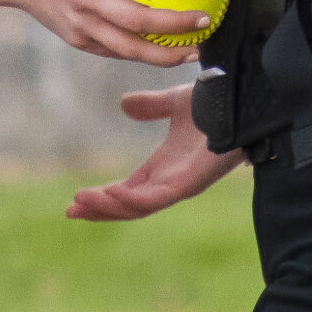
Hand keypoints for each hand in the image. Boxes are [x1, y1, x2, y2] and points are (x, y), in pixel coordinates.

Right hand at [0, 0, 209, 67]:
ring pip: (129, 48)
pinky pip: (112, 51)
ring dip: (163, 54)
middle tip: (205, 21)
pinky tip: (160, 53)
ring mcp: (82, 24)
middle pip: (141, 20)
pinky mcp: (76, 39)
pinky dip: (138, 54)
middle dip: (177, 25)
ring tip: (191, 52)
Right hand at [65, 83, 242, 219]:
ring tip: (81, 203)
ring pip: (138, 207)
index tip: (77, 198)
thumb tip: (123, 104)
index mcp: (164, 168)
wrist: (241, 100)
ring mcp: (181, 185)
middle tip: (71, 211)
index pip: (128, 190)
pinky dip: (131, 199)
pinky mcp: (190, 183)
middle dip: (100, 210)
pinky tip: (110, 193)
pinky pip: (156, 199)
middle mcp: (170, 181)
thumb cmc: (216, 105)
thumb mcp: (173, 103)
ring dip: (108, 207)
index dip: (103, 196)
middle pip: (129, 206)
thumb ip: (150, 106)